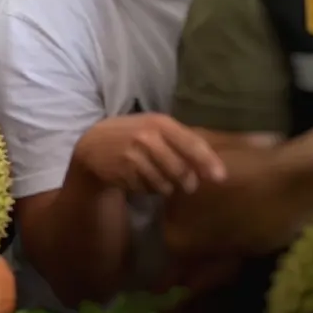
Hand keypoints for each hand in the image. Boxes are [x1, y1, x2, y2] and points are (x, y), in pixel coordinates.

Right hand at [72, 114, 226, 195]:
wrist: (92, 146)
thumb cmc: (131, 135)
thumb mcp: (154, 128)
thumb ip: (182, 141)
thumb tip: (214, 165)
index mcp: (159, 123)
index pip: (191, 144)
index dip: (208, 162)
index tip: (221, 177)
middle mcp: (147, 138)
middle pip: (181, 171)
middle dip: (188, 182)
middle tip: (187, 184)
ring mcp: (133, 156)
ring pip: (166, 184)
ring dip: (167, 187)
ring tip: (157, 176)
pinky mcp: (124, 174)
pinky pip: (149, 190)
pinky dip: (150, 189)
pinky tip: (141, 178)